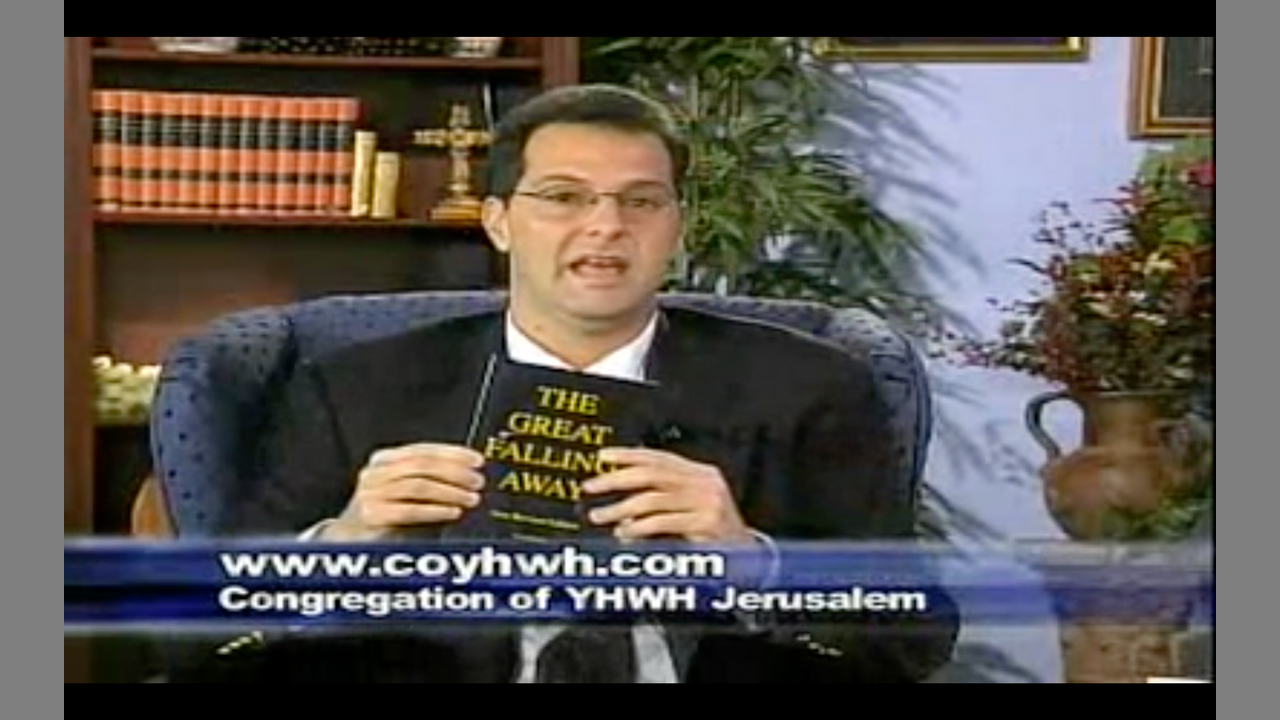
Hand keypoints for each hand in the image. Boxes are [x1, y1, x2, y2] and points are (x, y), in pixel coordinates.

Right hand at [321, 443, 484, 540]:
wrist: (350, 538)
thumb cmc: (385, 513)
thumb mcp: (406, 490)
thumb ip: (431, 478)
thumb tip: (469, 475)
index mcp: (385, 459)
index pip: (424, 449)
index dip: (453, 453)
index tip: (476, 460)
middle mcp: (376, 472)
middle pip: (422, 465)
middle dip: (455, 472)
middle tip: (477, 481)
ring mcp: (372, 493)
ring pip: (418, 486)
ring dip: (450, 492)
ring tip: (469, 499)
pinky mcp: (372, 515)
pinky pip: (410, 510)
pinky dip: (435, 510)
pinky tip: (452, 512)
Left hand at [582, 447, 753, 543]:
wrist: (750, 562)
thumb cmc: (715, 538)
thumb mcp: (689, 511)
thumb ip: (662, 500)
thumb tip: (620, 498)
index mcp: (701, 474)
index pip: (660, 457)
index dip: (629, 454)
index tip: (603, 457)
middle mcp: (705, 483)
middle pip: (652, 473)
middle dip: (616, 478)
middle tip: (591, 485)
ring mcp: (707, 502)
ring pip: (651, 499)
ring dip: (619, 508)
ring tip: (600, 516)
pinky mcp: (706, 524)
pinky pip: (661, 522)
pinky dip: (637, 527)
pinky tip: (624, 533)